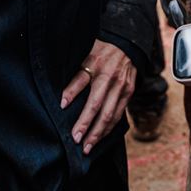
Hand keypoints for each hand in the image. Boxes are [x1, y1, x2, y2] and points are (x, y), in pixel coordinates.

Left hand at [59, 39, 135, 154]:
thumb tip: (62, 96)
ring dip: (98, 132)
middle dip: (86, 124)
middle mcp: (110, 77)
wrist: (127, 44)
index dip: (71, 93)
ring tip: (88, 147)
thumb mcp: (85, 53)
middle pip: (97, 104)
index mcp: (96, 63)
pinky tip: (101, 137)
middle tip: (76, 140)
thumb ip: (75, 72)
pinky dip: (110, 127)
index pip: (81, 80)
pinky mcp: (129, 92)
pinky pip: (119, 113)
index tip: (61, 107)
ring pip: (110, 114)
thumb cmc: (101, 50)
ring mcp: (121, 86)